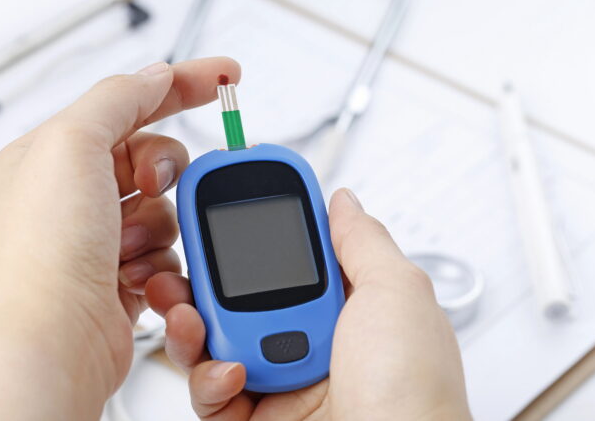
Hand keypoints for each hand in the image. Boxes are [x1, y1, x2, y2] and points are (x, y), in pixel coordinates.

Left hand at [0, 58, 240, 420]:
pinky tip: (133, 274)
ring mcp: (99, 236)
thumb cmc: (46, 252)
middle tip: (149, 185)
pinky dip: (160, 259)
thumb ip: (119, 99)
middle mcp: (73, 194)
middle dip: (163, 172)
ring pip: (167, 206)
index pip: (127, 102)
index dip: (181, 85)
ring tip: (128, 246)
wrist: (58, 341)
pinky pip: (169, 247)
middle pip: (153, 156)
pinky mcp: (122, 272)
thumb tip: (156, 76)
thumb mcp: (73, 145)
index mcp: (51, 155)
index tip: (226, 77)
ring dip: (158, 225)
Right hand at [146, 188, 471, 420]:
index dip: (255, 232)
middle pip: (239, 298)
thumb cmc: (414, 392)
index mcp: (348, 306)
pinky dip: (210, 380)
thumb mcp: (396, 293)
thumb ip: (361, 241)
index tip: (223, 211)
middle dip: (203, 279)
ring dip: (193, 326)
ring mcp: (284, 382)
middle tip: (180, 266)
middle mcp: (313, 341)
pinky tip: (232, 374)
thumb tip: (342, 201)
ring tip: (190, 317)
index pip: (290, 257)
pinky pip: (212, 393)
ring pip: (215, 344)